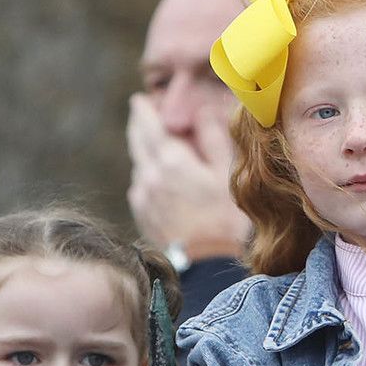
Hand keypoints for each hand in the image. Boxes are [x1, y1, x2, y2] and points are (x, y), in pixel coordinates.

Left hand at [126, 93, 249, 258]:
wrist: (210, 266)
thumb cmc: (227, 218)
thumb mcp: (227, 172)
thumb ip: (211, 137)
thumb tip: (199, 111)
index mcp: (171, 159)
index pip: (149, 124)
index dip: (144, 110)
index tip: (140, 99)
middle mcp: (150, 175)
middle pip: (137, 141)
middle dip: (138, 124)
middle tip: (139, 112)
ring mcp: (143, 198)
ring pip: (138, 164)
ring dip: (142, 150)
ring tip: (152, 144)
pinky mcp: (143, 216)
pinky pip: (139, 186)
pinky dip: (145, 175)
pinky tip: (155, 178)